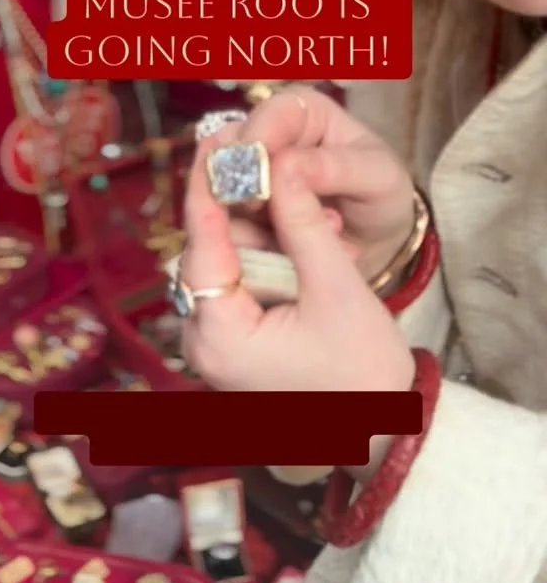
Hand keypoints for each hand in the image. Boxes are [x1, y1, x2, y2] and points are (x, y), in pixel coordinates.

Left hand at [180, 134, 414, 394]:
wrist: (381, 436)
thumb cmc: (362, 376)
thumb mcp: (336, 288)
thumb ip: (302, 223)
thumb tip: (279, 165)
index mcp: (218, 336)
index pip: (200, 245)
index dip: (206, 189)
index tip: (212, 146)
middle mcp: (203, 342)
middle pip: (211, 252)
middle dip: (250, 210)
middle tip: (282, 169)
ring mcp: (217, 345)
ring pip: (229, 265)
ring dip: (270, 235)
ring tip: (323, 220)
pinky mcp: (234, 344)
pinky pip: (243, 286)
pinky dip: (274, 261)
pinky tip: (314, 245)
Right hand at [206, 85, 415, 284]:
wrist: (378, 244)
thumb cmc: (381, 197)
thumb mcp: (377, 179)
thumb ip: (337, 168)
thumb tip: (285, 166)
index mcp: (306, 112)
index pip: (272, 112)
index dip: (259, 139)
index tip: (257, 174)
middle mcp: (269, 136)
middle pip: (231, 145)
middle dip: (236, 180)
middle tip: (252, 212)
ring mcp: (250, 175)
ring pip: (218, 185)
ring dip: (235, 216)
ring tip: (275, 240)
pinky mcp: (239, 212)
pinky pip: (221, 222)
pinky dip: (237, 239)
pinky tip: (267, 252)